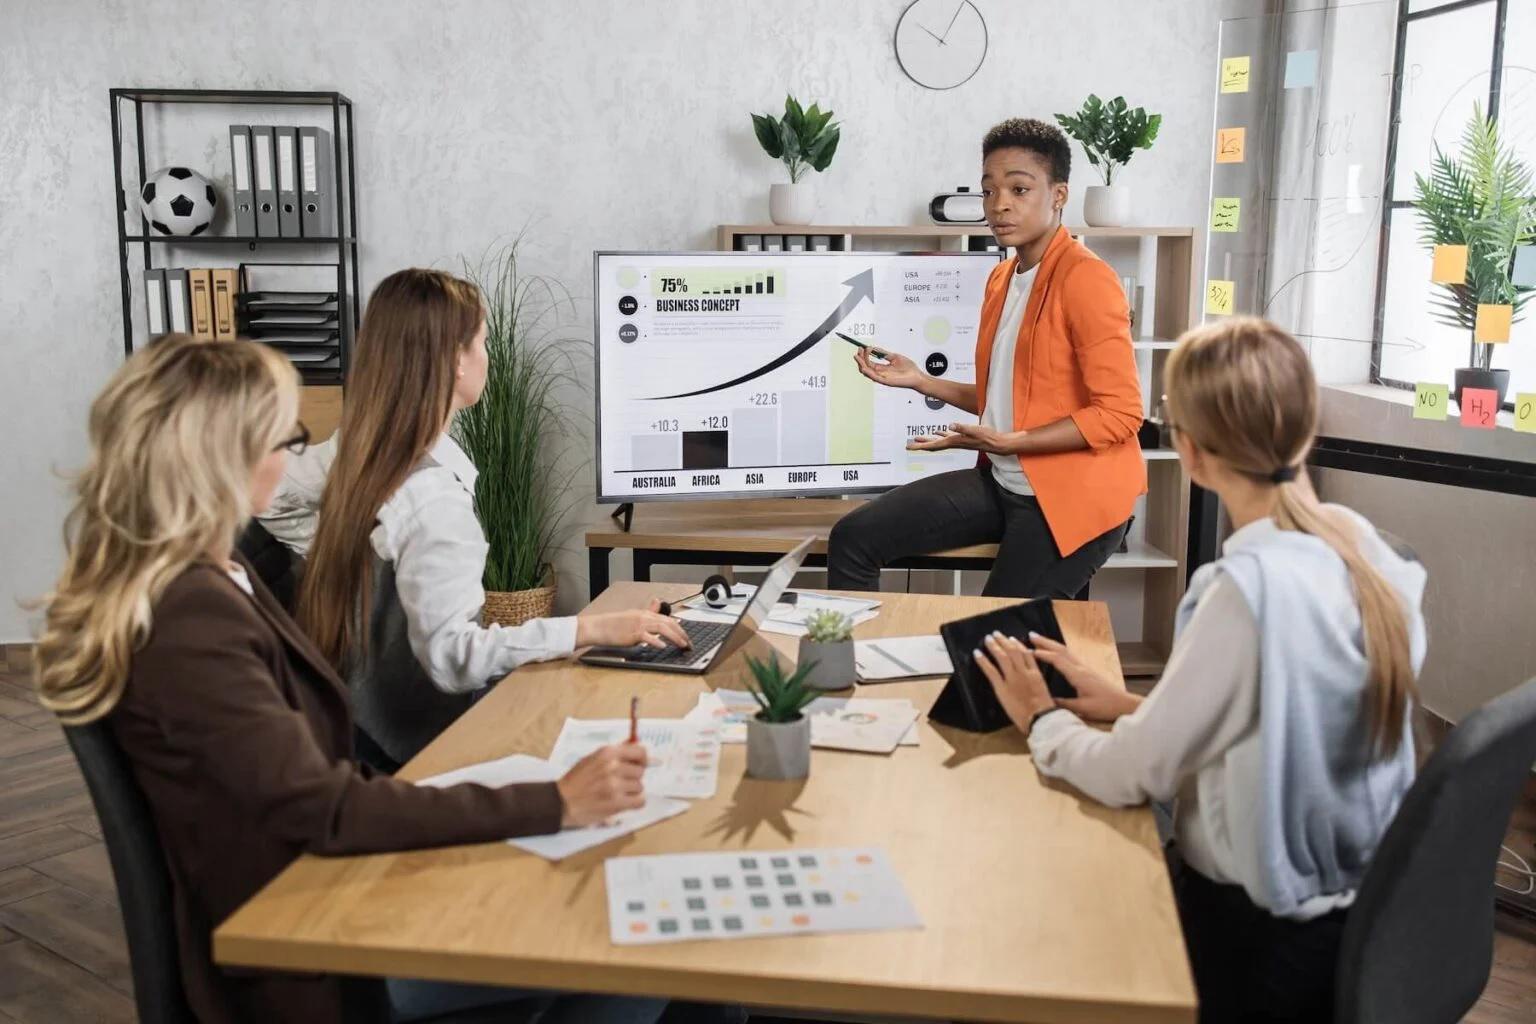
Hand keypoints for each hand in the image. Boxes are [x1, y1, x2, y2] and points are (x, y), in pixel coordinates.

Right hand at [556, 743, 647, 826]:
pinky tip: (624, 802)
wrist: (561, 802)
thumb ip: (616, 755)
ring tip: (617, 793)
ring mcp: (615, 785)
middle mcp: (612, 767)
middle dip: (633, 777)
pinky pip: (639, 801)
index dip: (643, 759)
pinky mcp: (616, 803)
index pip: (640, 751)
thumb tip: (643, 754)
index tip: (641, 764)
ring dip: (631, 791)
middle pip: (640, 771)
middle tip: (620, 782)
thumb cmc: (576, 781)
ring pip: (640, 787)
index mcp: (607, 753)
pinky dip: (635, 803)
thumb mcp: (592, 759)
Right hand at [576, 599, 690, 648]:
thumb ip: (647, 611)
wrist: (598, 627)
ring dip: (675, 637)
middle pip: (668, 623)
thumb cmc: (614, 624)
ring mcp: (639, 625)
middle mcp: (644, 617)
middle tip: (689, 643)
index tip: (686, 637)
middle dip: (681, 634)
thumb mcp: (633, 615)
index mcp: (645, 613)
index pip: (667, 619)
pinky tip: (663, 647)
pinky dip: (657, 642)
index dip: (679, 628)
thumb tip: (657, 602)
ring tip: (682, 645)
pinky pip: (647, 637)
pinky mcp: (632, 634)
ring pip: (662, 629)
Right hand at [853, 346, 924, 389]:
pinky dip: (868, 372)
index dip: (864, 355)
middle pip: (866, 367)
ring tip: (859, 356)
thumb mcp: (895, 357)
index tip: (863, 347)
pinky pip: (874, 377)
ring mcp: (882, 377)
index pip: (869, 362)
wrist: (917, 376)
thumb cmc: (909, 369)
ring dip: (862, 364)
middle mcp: (881, 373)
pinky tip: (864, 366)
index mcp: (882, 368)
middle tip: (859, 350)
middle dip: (860, 358)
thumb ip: (884, 354)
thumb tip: (875, 348)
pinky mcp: (886, 381)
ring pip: (867, 372)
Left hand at [906, 422, 1018, 454]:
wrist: (997, 443)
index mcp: (953, 441)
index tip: (909, 447)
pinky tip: (938, 432)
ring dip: (928, 441)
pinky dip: (940, 435)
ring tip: (917, 439)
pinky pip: (947, 437)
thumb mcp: (974, 429)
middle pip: (933, 445)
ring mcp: (957, 441)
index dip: (920, 446)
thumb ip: (962, 427)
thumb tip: (950, 426)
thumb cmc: (987, 437)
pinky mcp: (962, 438)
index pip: (933, 445)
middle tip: (908, 446)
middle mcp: (953, 442)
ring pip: (938, 442)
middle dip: (920, 445)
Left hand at [971, 632, 1056, 734]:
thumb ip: (1038, 684)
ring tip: (988, 639)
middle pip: (1013, 651)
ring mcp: (1012, 679)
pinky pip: (991, 670)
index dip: (1019, 645)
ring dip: (994, 646)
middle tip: (997, 634)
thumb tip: (1033, 681)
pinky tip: (977, 653)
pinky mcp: (1002, 687)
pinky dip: (983, 660)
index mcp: (1036, 674)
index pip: (1027, 654)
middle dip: (1004, 641)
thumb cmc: (1045, 713)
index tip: (1013, 639)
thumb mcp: (1046, 694)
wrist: (1041, 719)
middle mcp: (1024, 672)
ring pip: (1002, 657)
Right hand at [1026, 633, 1142, 721]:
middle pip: (1061, 649)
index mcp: (1078, 675)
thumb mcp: (1083, 708)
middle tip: (1031, 634)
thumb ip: (1063, 704)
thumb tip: (1046, 700)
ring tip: (1039, 639)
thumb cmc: (1105, 706)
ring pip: (1066, 651)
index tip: (1028, 650)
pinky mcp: (1087, 670)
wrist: (1123, 704)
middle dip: (1045, 641)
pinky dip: (1058, 650)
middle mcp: (1081, 668)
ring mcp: (1085, 667)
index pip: (1057, 660)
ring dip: (1051, 644)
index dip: (1042, 654)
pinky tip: (1055, 652)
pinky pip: (1070, 656)